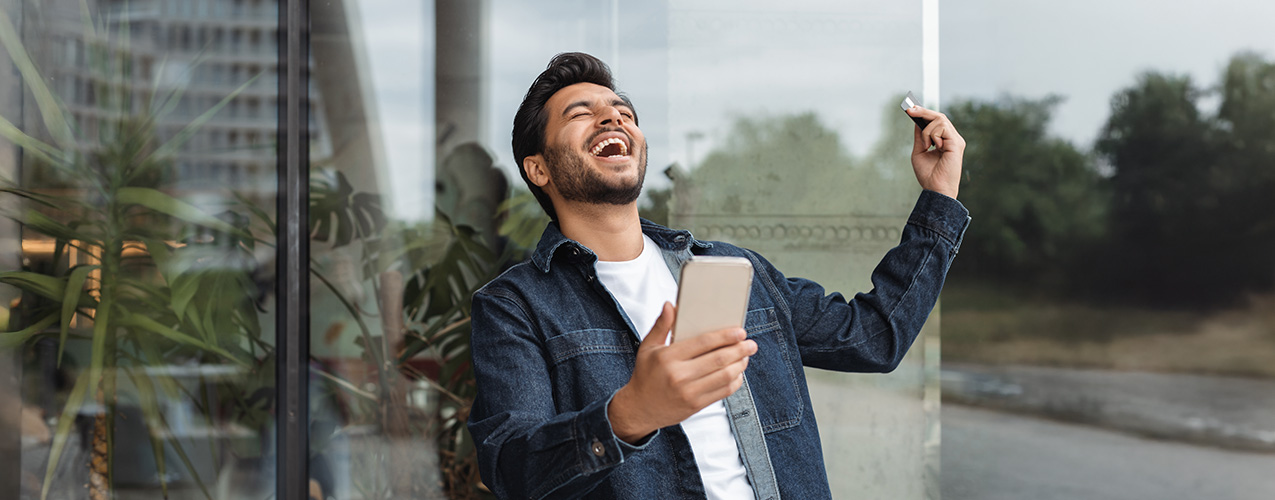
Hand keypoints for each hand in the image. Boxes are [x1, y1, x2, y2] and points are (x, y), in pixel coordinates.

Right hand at [607, 302, 756, 443]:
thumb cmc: (646, 375)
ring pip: (725, 376)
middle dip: (739, 350)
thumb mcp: (648, 347)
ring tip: (745, 356)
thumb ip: (661, 325)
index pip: (703, 342)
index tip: (740, 331)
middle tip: (750, 344)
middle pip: (718, 359)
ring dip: (740, 365)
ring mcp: (689, 392)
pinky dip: (735, 381)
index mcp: (667, 357)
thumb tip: (671, 305)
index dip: (725, 336)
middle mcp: (679, 375)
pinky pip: (723, 392)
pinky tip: (737, 373)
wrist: (640, 409)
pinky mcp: (696, 405)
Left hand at [907, 106, 964, 198]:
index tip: (910, 109)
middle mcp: (952, 139)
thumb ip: (920, 137)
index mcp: (945, 141)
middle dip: (923, 111)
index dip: (925, 113)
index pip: (937, 121)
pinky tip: (934, 146)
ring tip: (927, 145)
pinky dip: (933, 135)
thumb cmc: (929, 175)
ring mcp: (956, 140)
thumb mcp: (919, 152)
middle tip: (910, 110)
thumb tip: (917, 121)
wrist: (935, 189)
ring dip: (927, 131)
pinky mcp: (957, 143)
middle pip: (939, 116)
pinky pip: (942, 128)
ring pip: (939, 120)